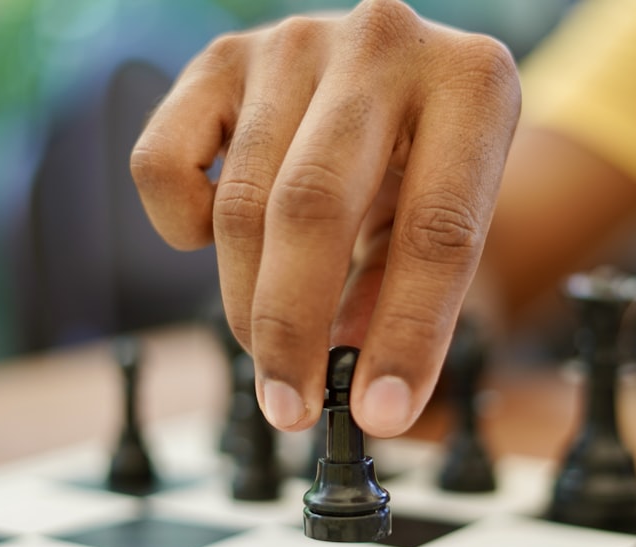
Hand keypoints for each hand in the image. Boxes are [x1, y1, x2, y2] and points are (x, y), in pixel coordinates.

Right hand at [131, 0, 520, 435]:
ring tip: (269, 348)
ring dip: (245, 302)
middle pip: (312, 208)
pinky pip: (164, 164)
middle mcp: (383, 43)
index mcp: (471, 83)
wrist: (388, 71)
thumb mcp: (440, 218)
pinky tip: (218, 243)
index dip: (407, 335)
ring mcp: (293, 43)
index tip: (378, 414)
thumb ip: (403, 295)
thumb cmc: (423, 158)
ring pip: (239, 201)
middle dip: (292, 328)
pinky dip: (180, 228)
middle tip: (290, 406)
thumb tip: (358, 391)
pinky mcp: (220, 58)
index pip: (438, 230)